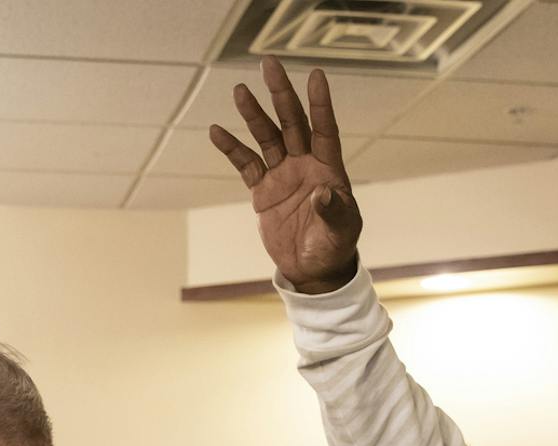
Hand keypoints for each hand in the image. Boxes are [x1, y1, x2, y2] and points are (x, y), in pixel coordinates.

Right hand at [209, 57, 362, 294]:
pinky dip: (232, 148)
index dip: (320, 104)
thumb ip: (334, 211)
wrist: (312, 269)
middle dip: (280, 94)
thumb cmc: (334, 247)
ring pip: (266, 137)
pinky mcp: (263, 190)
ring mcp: (282, 174)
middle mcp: (305, 164)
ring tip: (239, 91)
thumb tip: (324, 191)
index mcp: (328, 169)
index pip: (324, 129)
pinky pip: (245, 164)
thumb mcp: (340, 232)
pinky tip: (217, 131)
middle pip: (291, 122)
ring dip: (253, 115)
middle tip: (269, 64)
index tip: (316, 75)